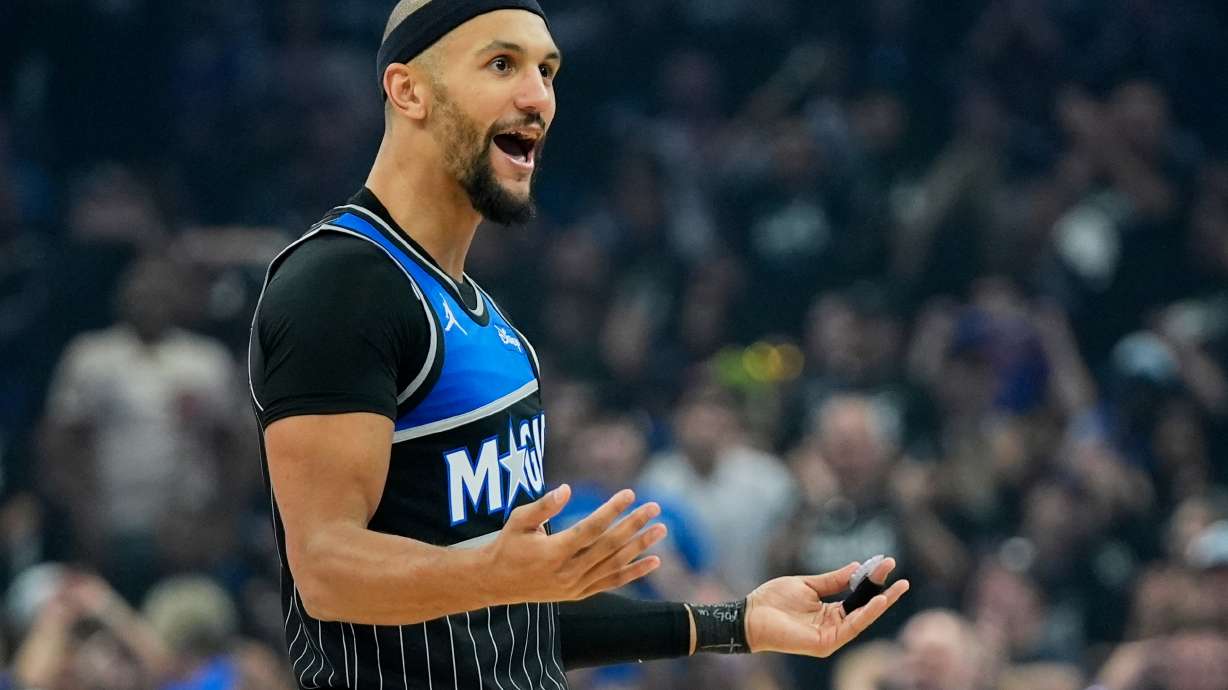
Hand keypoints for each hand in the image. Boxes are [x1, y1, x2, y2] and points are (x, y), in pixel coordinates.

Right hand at [482, 485, 667, 604]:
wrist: (496, 582)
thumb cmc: (508, 545)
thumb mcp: (518, 520)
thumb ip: (543, 506)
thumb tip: (566, 489)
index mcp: (553, 552)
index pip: (590, 528)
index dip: (611, 510)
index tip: (629, 494)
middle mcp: (568, 572)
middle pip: (609, 546)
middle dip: (633, 525)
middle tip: (654, 507)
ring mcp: (575, 586)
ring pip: (615, 565)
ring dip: (640, 546)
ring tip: (661, 529)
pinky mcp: (579, 594)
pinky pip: (612, 583)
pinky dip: (634, 572)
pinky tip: (654, 560)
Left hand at [745, 559, 908, 657]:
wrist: (751, 614)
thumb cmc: (774, 600)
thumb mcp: (807, 584)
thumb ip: (832, 579)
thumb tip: (857, 567)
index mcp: (829, 610)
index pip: (857, 596)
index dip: (871, 581)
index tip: (886, 563)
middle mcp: (833, 624)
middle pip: (864, 608)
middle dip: (883, 593)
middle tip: (903, 579)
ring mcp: (831, 635)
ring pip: (862, 618)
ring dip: (880, 604)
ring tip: (896, 589)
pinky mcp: (826, 643)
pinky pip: (851, 627)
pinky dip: (866, 614)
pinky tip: (877, 601)